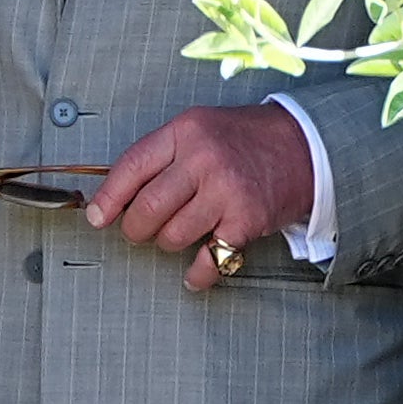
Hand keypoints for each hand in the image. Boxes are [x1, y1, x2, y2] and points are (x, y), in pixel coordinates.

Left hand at [79, 103, 316, 291]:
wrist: (305, 145)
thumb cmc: (244, 139)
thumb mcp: (198, 129)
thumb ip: (162, 156)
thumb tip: (116, 195)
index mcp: (184, 132)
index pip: (131, 167)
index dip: (108, 198)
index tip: (97, 217)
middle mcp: (203, 159)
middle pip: (147, 208)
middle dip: (135, 228)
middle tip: (139, 231)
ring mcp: (226, 191)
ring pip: (172, 236)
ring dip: (168, 244)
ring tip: (178, 234)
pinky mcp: (247, 220)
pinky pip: (209, 260)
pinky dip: (197, 274)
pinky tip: (193, 274)